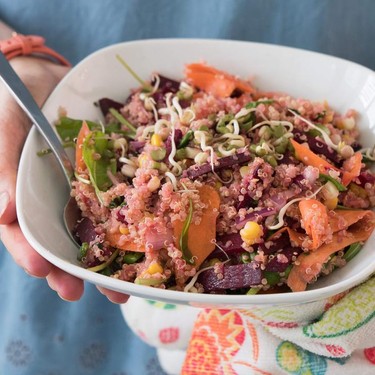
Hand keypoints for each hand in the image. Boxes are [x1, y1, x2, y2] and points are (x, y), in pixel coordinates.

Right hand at [0, 56, 128, 302]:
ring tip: (132, 282)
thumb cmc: (11, 98)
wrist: (41, 74)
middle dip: (82, 270)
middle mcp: (54, 198)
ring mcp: (83, 188)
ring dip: (114, 256)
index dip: (32, 255)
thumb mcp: (1, 130)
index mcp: (23, 195)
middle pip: (65, 242)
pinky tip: (152, 233)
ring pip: (96, 228)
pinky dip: (134, 217)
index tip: (46, 273)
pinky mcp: (108, 173)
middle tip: (108, 294)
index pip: (23, 233)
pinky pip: (121, 197)